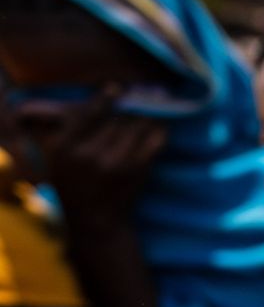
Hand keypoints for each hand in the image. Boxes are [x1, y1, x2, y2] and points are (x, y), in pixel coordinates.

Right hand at [14, 86, 165, 220]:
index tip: (116, 87)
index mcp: (65, 148)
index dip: (105, 98)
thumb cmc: (74, 183)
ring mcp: (116, 163)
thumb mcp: (58, 157)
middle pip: (117, 118)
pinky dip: (159, 130)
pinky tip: (162, 123)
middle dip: (131, 105)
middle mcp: (89, 154)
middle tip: (144, 91)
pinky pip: (154, 142)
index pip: (87, 114)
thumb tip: (96, 97)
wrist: (95, 219)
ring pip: (138, 127)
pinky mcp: (137, 172)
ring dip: (148, 114)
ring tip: (157, 102)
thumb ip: (71, 128)